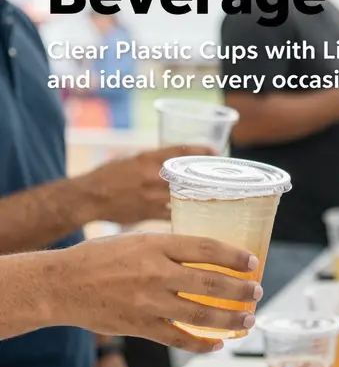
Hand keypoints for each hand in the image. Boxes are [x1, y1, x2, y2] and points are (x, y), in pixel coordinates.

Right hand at [50, 233, 263, 351]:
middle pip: (211, 283)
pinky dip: (201, 343)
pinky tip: (217, 344)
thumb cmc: (100, 258)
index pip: (207, 249)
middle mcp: (156, 272)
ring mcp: (148, 302)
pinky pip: (178, 339)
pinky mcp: (139, 326)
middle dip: (240, 290)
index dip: (234, 256)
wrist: (60, 285)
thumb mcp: (137, 239)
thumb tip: (206, 254)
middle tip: (256, 292)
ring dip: (230, 318)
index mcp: (157, 245)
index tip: (252, 262)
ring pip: (201, 314)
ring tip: (248, 318)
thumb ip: (169, 247)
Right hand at [81, 145, 214, 223]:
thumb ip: (154, 157)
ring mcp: (151, 196)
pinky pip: (175, 215)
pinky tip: (201, 216)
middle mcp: (151, 176)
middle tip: (221, 176)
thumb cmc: (110, 175)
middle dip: (206, 175)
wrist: (89, 198)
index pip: (179, 151)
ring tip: (217, 195)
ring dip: (202, 195)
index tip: (215, 150)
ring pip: (185, 196)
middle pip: (187, 175)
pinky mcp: (150, 213)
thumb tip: (179, 155)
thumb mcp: (132, 158)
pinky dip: (188, 215)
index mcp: (146, 159)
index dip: (200, 150)